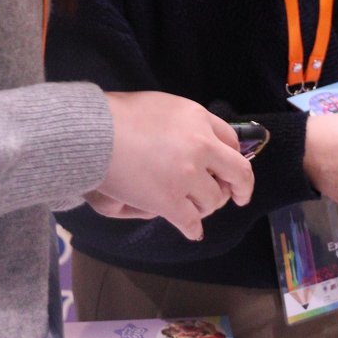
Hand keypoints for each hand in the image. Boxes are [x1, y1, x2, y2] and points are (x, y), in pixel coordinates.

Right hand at [95, 91, 255, 240]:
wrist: (95, 133)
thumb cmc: (122, 115)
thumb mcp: (167, 105)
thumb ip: (189, 122)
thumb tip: (200, 138)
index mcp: (200, 119)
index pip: (232, 140)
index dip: (233, 158)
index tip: (231, 169)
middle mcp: (202, 147)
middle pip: (237, 172)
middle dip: (241, 187)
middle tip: (238, 196)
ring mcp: (187, 176)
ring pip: (213, 200)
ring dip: (207, 206)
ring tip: (198, 208)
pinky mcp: (169, 201)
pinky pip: (190, 222)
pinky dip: (193, 229)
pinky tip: (193, 232)